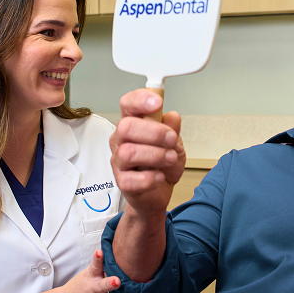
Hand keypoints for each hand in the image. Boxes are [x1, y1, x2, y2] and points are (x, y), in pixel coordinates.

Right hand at [9, 250, 144, 292]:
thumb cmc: (79, 286)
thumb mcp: (87, 274)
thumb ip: (101, 268)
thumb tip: (122, 253)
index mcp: (89, 276)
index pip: (94, 265)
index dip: (97, 258)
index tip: (100, 251)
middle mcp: (91, 290)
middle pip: (101, 287)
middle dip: (110, 284)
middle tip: (118, 280)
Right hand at [110, 89, 185, 218]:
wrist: (159, 192)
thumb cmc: (162, 165)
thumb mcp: (174, 143)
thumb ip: (172, 129)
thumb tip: (172, 116)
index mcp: (133, 123)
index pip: (128, 104)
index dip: (140, 100)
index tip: (157, 102)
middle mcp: (122, 140)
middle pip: (126, 127)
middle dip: (154, 132)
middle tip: (171, 139)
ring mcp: (119, 161)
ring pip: (128, 152)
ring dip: (155, 155)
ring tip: (170, 158)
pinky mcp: (122, 182)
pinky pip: (131, 179)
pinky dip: (150, 178)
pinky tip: (159, 176)